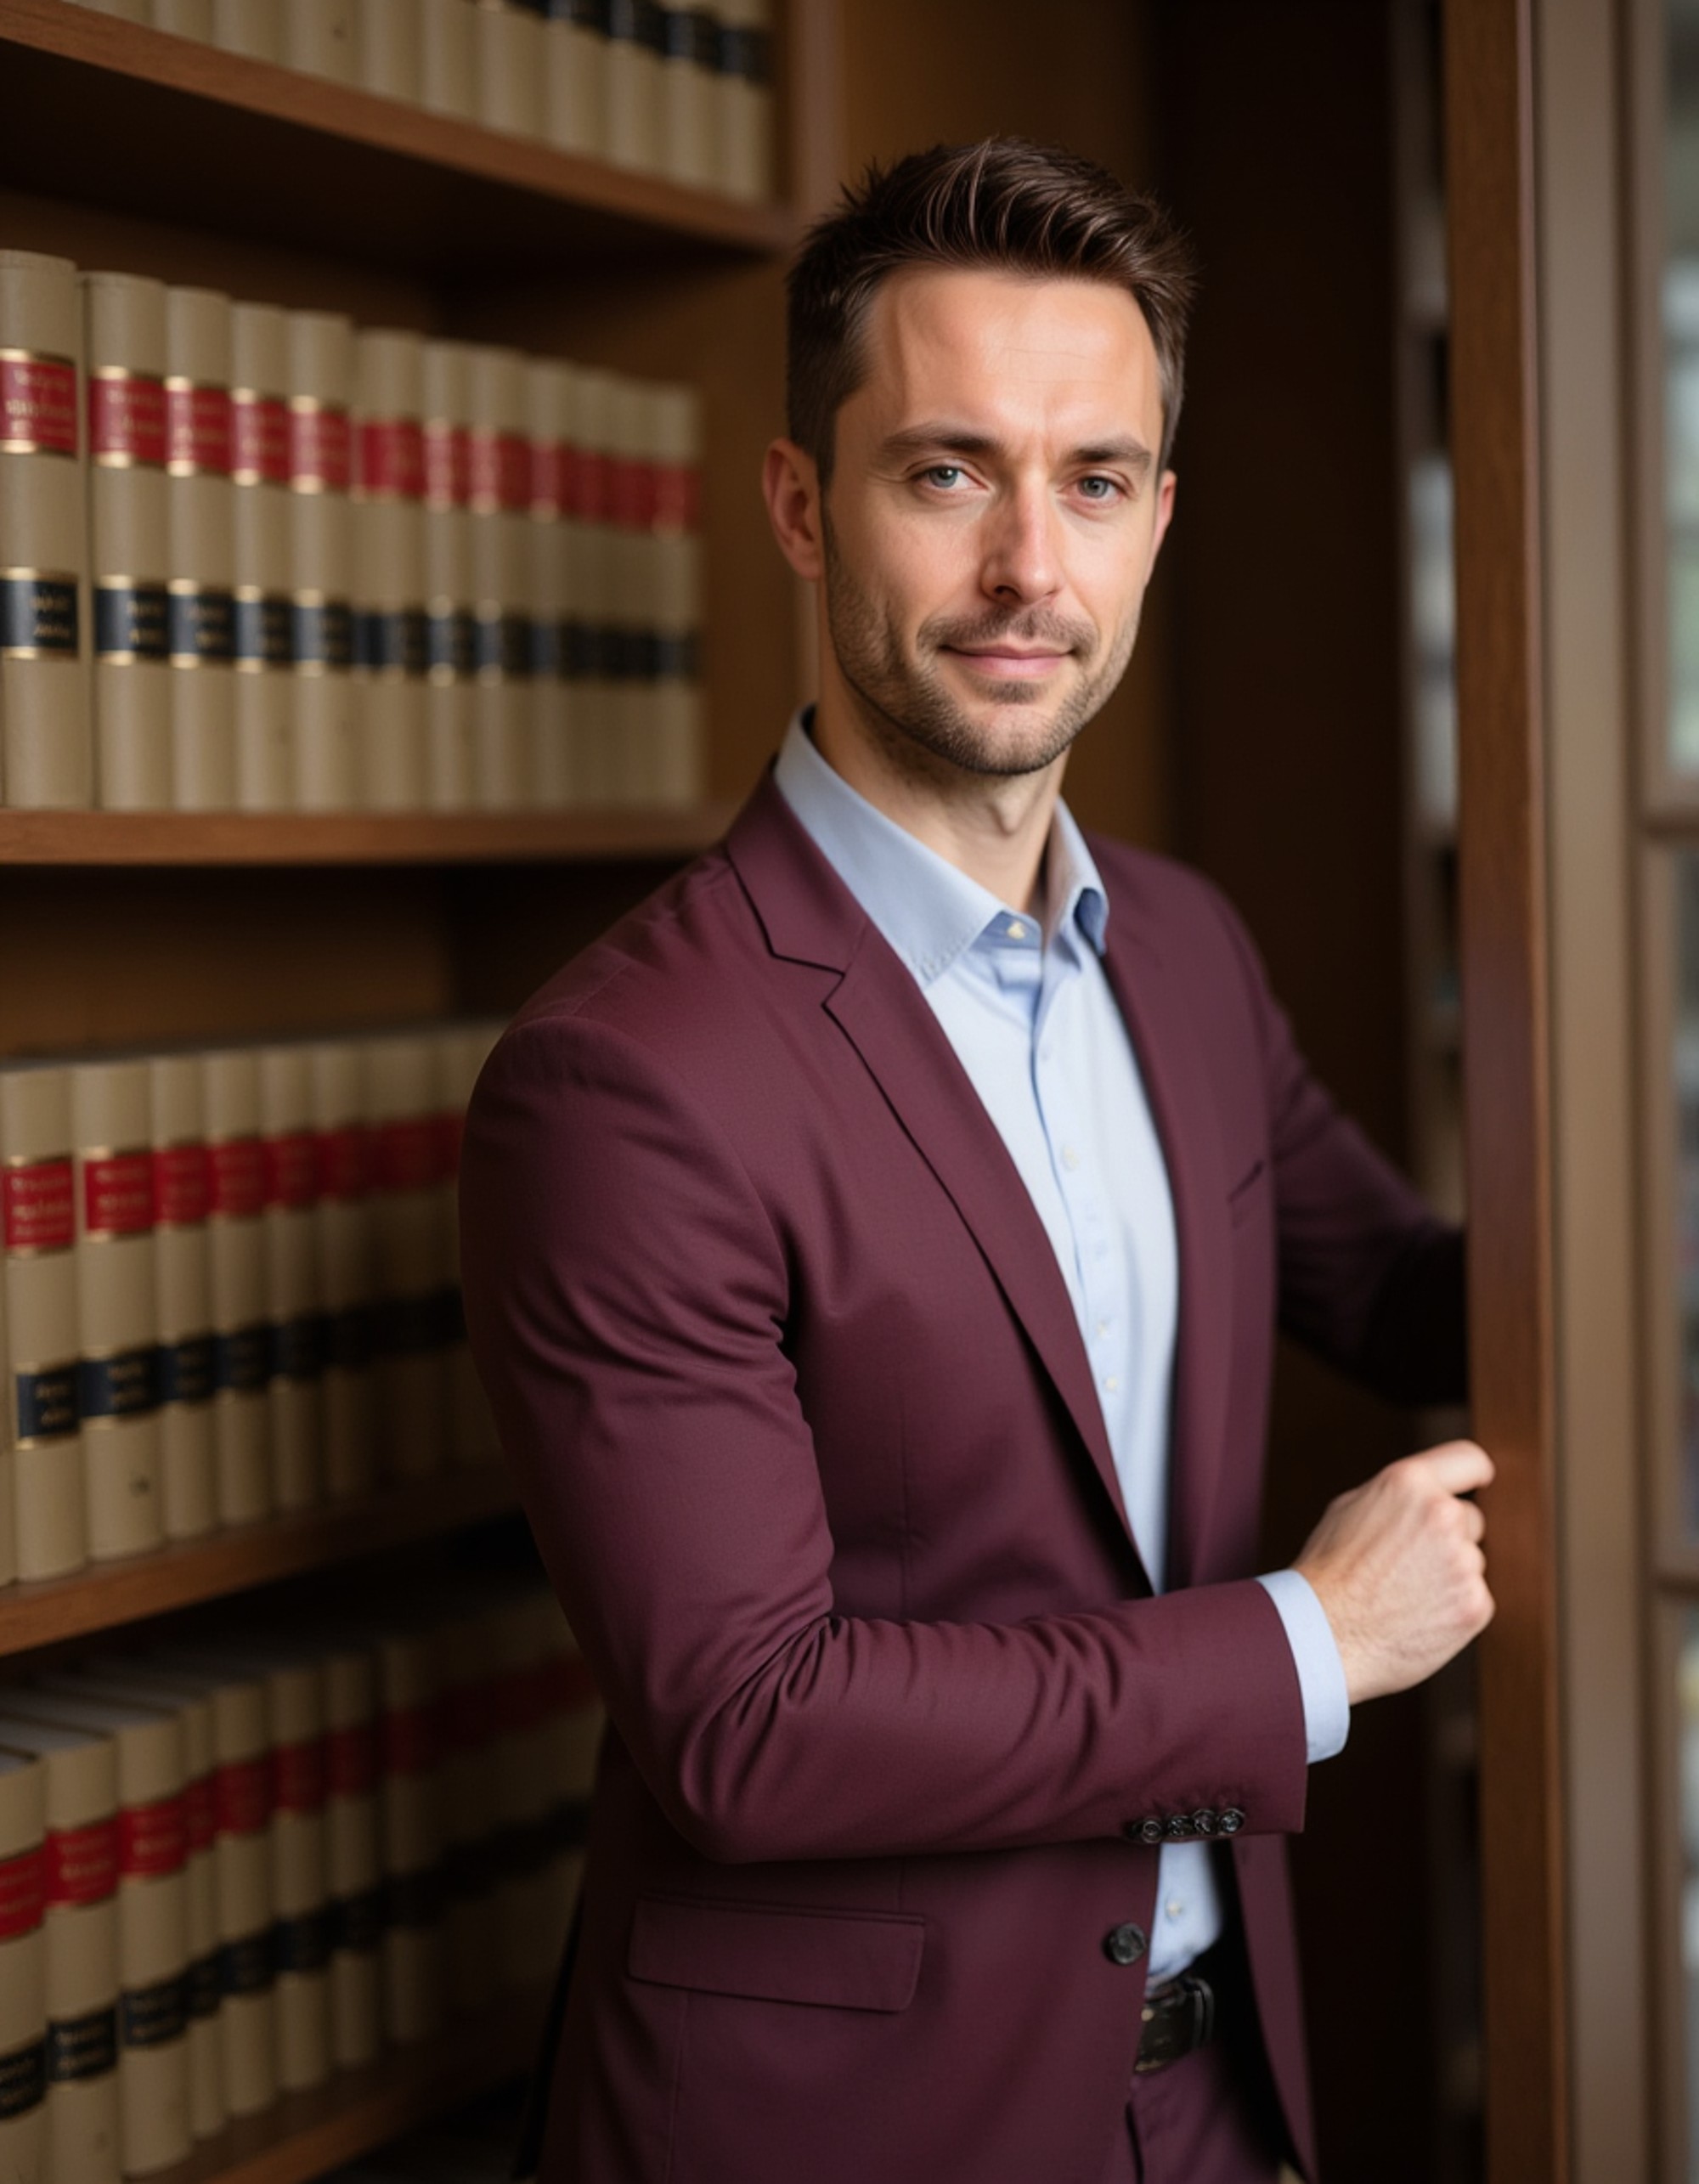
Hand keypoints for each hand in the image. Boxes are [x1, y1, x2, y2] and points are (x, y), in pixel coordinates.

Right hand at [1294, 1441, 1494, 1705]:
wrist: (1324, 1635)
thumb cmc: (1328, 1572)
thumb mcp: (1350, 1509)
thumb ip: (1398, 1496)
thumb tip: (1428, 1494)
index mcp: (1408, 1482)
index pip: (1468, 1459)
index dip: (1476, 1470)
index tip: (1482, 1478)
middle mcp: (1442, 1514)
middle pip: (1469, 1519)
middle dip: (1447, 1537)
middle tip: (1406, 1564)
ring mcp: (1463, 1560)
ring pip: (1468, 1562)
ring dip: (1447, 1575)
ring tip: (1402, 1595)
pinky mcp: (1475, 1604)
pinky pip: (1473, 1599)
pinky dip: (1452, 1609)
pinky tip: (1415, 1618)